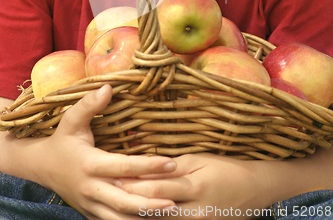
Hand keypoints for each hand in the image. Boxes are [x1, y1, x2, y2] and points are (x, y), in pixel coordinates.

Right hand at [37, 85, 176, 219]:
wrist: (41, 166)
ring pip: (119, 217)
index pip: (124, 167)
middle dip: (151, 202)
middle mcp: (91, 188)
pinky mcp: (90, 213)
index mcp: (90, 164)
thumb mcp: (71, 119)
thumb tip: (108, 86)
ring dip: (143, 217)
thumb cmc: (62, 140)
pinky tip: (150, 219)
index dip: (149, 166)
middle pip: (124, 200)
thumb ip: (89, 104)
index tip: (171, 163)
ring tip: (169, 212)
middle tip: (176, 198)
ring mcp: (90, 204)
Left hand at [114, 153, 269, 218]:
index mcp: (193, 187)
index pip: (155, 188)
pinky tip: (140, 216)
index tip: (111, 177)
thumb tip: (143, 168)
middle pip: (153, 210)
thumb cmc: (224, 169)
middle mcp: (193, 212)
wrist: (253, 190)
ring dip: (138, 216)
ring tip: (116, 208)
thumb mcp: (199, 161)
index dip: (131, 184)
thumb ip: (170, 167)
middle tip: (107, 194)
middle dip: (128, 203)